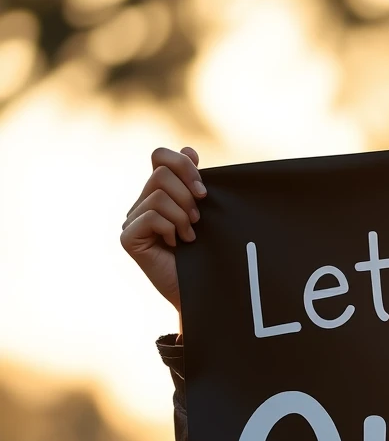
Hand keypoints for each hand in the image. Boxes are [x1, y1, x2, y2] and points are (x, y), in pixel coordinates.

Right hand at [120, 147, 205, 311]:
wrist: (204, 291)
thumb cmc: (208, 254)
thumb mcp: (206, 213)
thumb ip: (195, 183)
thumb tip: (189, 149)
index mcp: (159, 192)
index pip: (160, 156)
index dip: (183, 165)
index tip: (203, 190)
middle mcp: (141, 203)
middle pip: (162, 174)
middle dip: (188, 197)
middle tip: (198, 221)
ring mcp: (131, 220)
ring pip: (158, 196)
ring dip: (182, 217)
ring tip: (189, 236)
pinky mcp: (128, 238)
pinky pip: (152, 216)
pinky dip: (170, 229)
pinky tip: (176, 245)